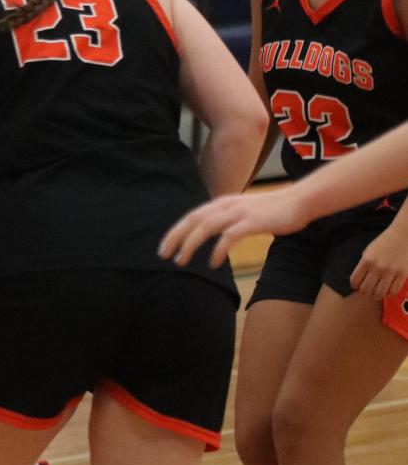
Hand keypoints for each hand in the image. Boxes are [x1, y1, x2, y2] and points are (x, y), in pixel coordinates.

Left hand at [158, 186, 308, 268]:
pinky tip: (212, 263)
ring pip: (206, 227)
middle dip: (175, 238)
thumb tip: (212, 232)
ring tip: (181, 261)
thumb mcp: (244, 212)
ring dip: (190, 245)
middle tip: (163, 255)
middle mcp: (227, 205)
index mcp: (223, 203)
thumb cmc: (273, 210)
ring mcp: (239, 212)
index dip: (175, 232)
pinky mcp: (253, 222)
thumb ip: (227, 219)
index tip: (164, 248)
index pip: (192, 216)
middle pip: (193, 220)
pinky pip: (229, 237)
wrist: (301, 201)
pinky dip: (217, 250)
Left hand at [351, 220, 407, 299]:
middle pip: (365, 290)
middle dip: (365, 292)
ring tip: (378, 291)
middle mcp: (377, 267)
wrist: (403, 234)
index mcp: (366, 261)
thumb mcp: (369, 251)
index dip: (355, 286)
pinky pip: (393, 291)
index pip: (354, 281)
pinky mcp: (402, 274)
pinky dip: (390, 292)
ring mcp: (390, 271)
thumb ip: (364, 265)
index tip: (359, 285)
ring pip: (379, 293)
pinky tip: (389, 288)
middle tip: (369, 289)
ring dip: (377, 295)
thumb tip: (359, 281)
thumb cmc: (384, 243)